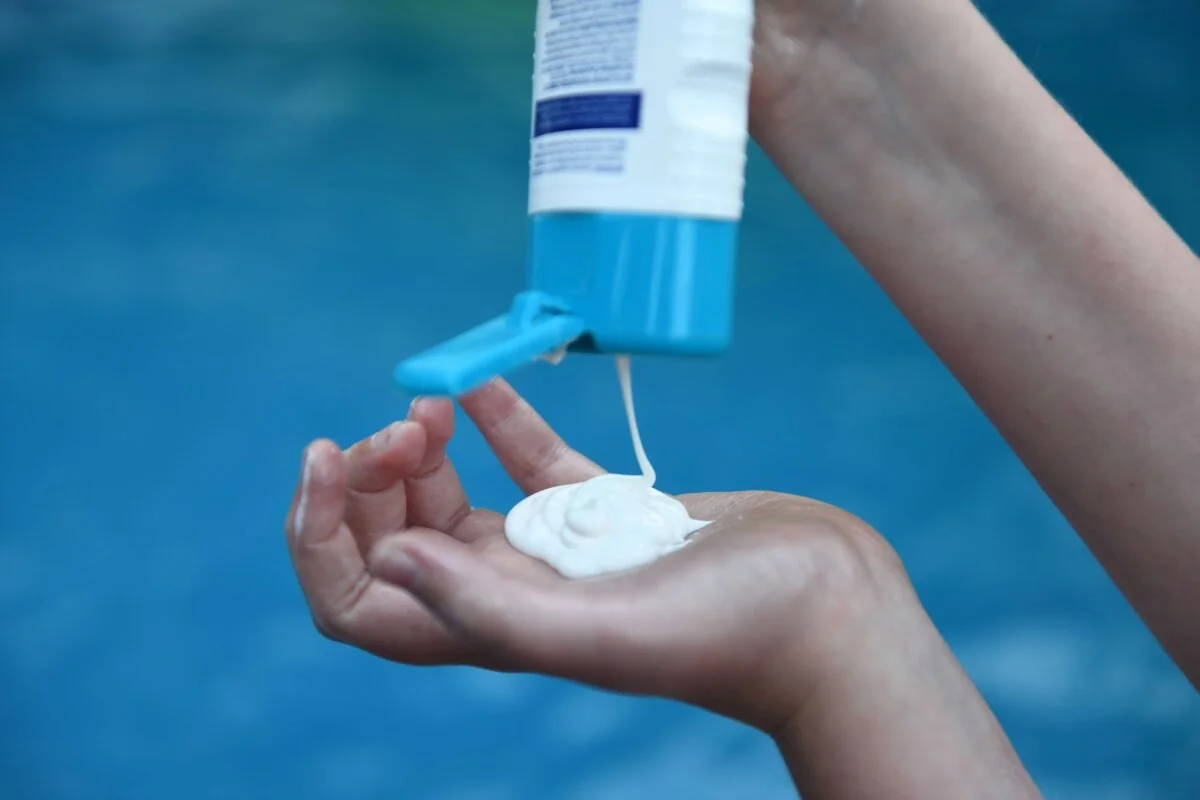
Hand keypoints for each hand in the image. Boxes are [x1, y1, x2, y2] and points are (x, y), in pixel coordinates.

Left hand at [284, 380, 907, 732]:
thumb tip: (387, 560)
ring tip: (432, 405)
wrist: (831, 611)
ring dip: (423, 449)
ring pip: (454, 498)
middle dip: (372, 479)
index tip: (327, 458)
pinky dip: (497, 419)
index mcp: (493, 629)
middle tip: (402, 426)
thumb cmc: (730, 632)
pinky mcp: (606, 512)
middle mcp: (512, 593)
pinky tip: (479, 382)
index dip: (319, 537)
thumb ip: (489, 609)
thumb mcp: (600, 631)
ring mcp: (557, 551)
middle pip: (396, 540)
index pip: (361, 602)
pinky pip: (531, 460)